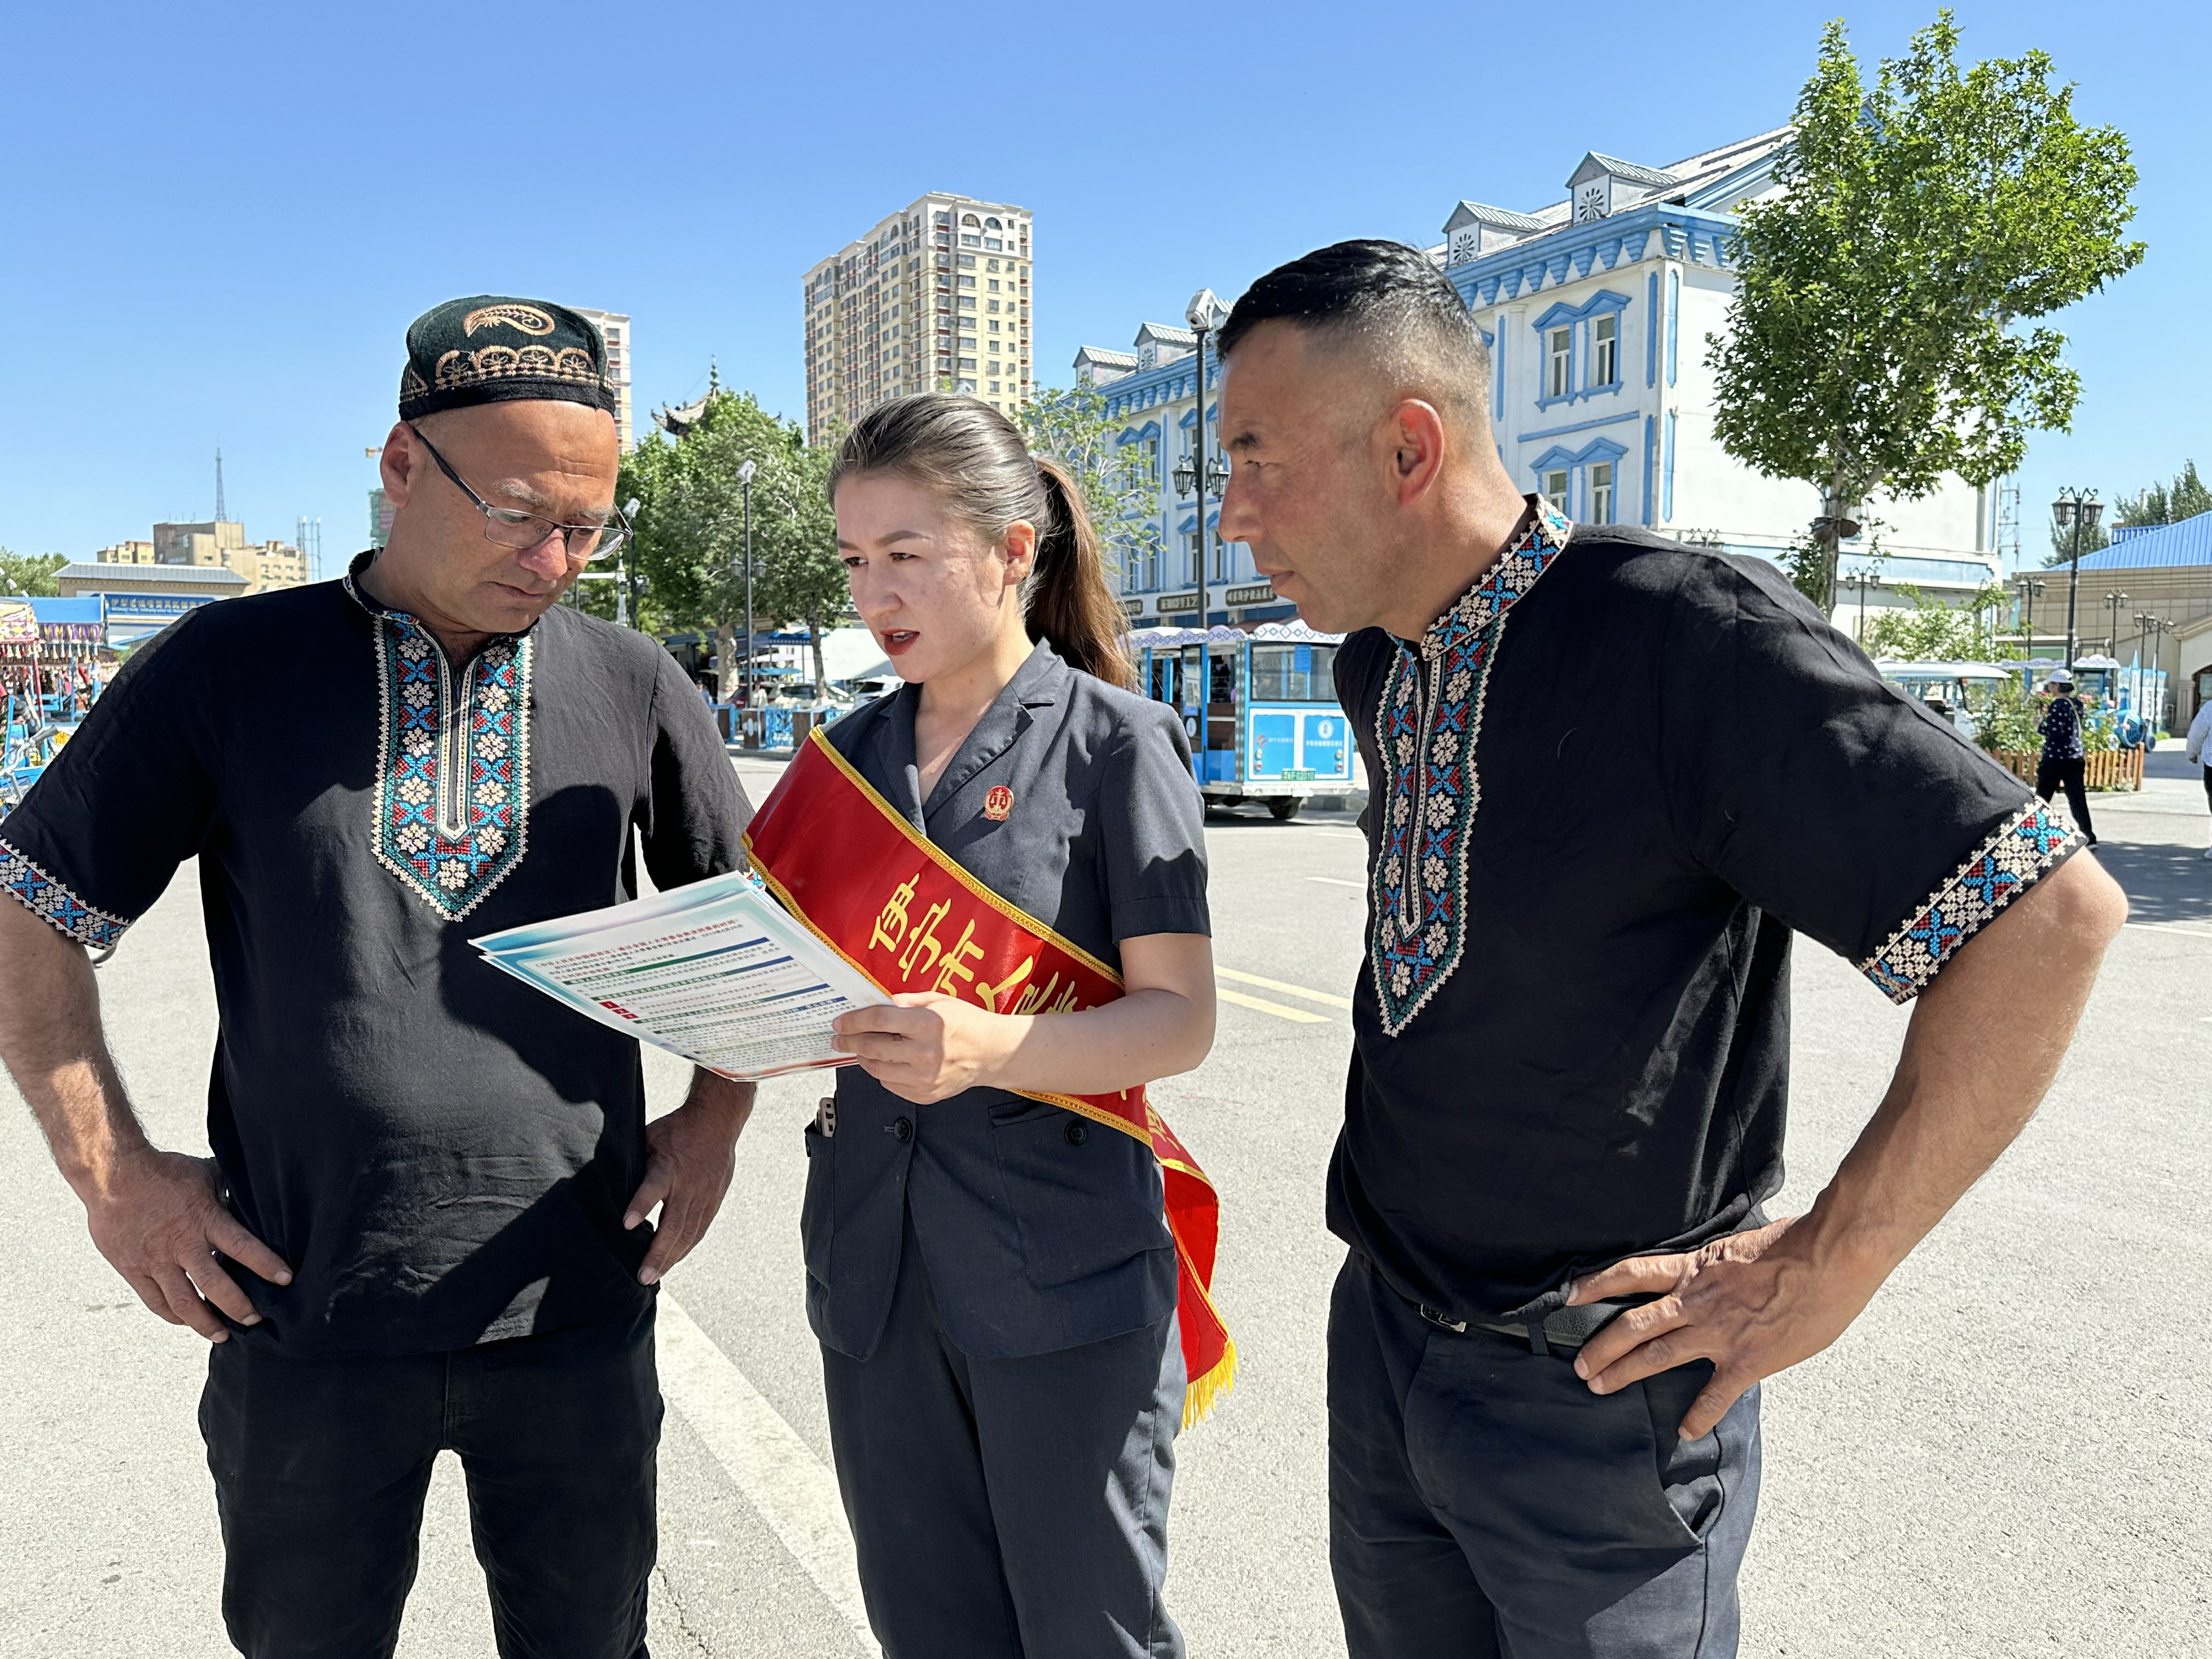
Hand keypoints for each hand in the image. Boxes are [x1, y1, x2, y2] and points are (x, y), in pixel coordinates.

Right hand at [83, 1147, 291, 1341]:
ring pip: (183, 1303)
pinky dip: (173, 1316)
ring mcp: (155, 1261)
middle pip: (214, 1286)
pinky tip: (186, 1322)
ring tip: (222, 1334)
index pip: (242, 1247)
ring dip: (205, 1323)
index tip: (286, 1280)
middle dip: (238, 1307)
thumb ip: (228, 1191)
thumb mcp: (205, 1174)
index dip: (266, 1265)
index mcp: (204, 1220)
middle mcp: (181, 1245)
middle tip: (254, 1320)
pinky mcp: (132, 1270)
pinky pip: (155, 1302)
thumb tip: (255, 1194)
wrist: (112, 1176)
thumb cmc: (164, 1171)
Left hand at [624, 1086, 748, 1284]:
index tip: (627, 1225)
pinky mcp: (713, 1201)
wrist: (717, 1121)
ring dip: (671, 1256)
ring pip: (688, 1232)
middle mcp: (688, 1184)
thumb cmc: (675, 1130)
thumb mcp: (649, 1138)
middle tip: (643, 1276)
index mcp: (668, 1165)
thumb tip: (605, 1180)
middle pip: (673, 1223)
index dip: (641, 1205)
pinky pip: (699, 1229)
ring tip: (654, 1276)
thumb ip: (635, 1163)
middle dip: (658, 1252)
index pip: (653, 1187)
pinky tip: (673, 1261)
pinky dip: (685, 1247)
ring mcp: (703, 1195)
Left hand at [830, 994, 1022, 1103]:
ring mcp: (925, 1078)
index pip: (879, 1021)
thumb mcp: (939, 1001)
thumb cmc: (967, 1023)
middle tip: (839, 1038)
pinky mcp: (925, 1094)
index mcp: (928, 1024)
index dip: (854, 1021)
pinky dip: (882, 1073)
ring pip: (878, 1070)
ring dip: (863, 1058)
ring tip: (859, 1049)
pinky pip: (891, 1084)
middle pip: (873, 1048)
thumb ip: (907, 1002)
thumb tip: (877, 1003)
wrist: (992, 1053)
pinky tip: (885, 1062)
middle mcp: (925, 1053)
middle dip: (850, 1042)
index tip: (840, 1022)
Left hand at [1564, 1217, 1878, 1439]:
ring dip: (1625, 1373)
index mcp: (1694, 1270)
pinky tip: (1685, 1430)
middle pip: (1633, 1324)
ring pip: (1657, 1355)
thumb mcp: (1739, 1247)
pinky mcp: (1747, 1359)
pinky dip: (1699, 1415)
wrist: (1828, 1258)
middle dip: (1602, 1346)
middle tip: (1580, 1365)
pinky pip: (1715, 1394)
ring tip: (1600, 1388)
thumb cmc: (1792, 1245)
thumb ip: (1718, 1268)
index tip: (1570, 1297)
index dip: (1596, 1284)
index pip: (1631, 1274)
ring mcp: (1718, 1333)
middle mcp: (1696, 1302)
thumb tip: (1713, 1275)